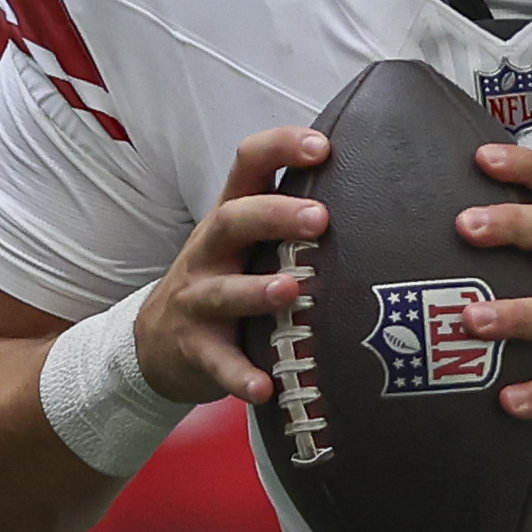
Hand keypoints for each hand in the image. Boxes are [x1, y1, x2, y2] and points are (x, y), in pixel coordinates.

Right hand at [137, 125, 330, 406]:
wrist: (157, 344)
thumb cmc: (223, 282)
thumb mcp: (246, 244)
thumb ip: (290, 221)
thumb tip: (374, 195)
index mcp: (229, 220)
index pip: (247, 167)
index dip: (279, 149)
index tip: (321, 145)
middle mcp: (210, 253)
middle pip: (233, 221)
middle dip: (275, 216)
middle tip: (320, 218)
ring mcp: (198, 301)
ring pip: (223, 291)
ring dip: (256, 291)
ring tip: (291, 291)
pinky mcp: (197, 349)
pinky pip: (219, 363)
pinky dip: (241, 376)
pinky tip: (265, 386)